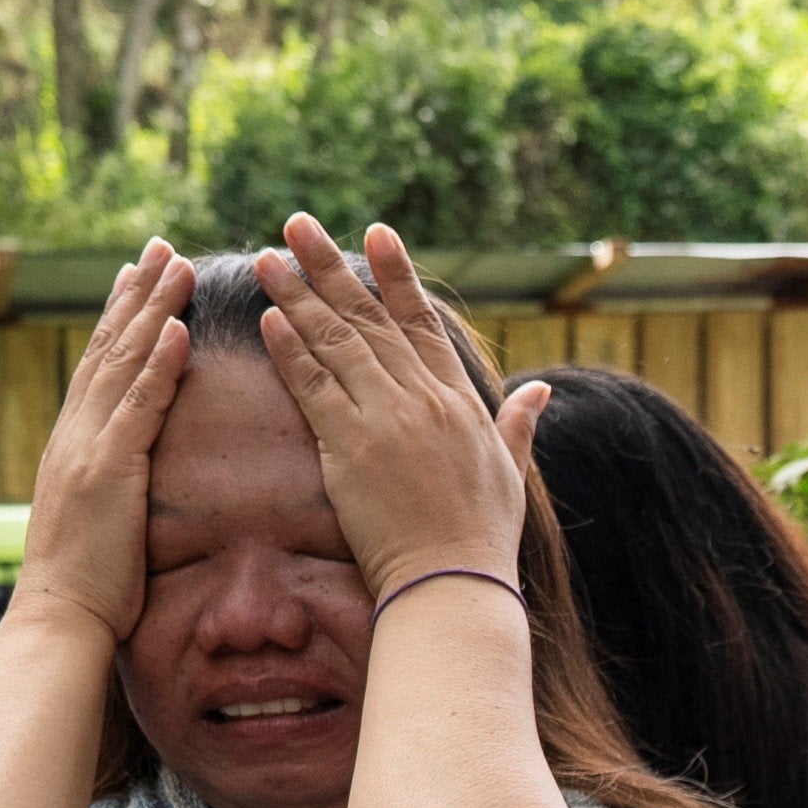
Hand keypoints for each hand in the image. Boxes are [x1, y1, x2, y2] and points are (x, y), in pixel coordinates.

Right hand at [14, 240, 195, 644]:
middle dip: (136, 295)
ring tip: (178, 266)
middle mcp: (75, 435)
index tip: (137, 277)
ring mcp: (88, 449)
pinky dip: (157, 365)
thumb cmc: (86, 588)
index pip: (99, 367)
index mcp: (74, 446)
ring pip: (122, 364)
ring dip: (152, 311)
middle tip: (160, 247)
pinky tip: (176, 329)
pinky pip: (138, 408)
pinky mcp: (108, 471)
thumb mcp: (99, 524)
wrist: (58, 620)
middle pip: (108, 349)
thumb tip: (126, 479)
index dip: (119, 319)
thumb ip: (112, 488)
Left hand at [253, 215, 540, 600]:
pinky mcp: (350, 450)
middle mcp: (424, 401)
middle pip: (369, 319)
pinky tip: (269, 319)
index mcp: (461, 403)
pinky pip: (314, 389)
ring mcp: (387, 422)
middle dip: (330, 268)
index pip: (422, 322)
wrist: (454, 585)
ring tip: (267, 259)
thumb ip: (520, 427)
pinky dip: (290, 352)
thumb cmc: (483, 540)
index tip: (374, 233)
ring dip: (297, 296)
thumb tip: (541, 391)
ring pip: (336, 343)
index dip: (396, 275)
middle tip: (297, 223)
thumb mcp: (513, 475)